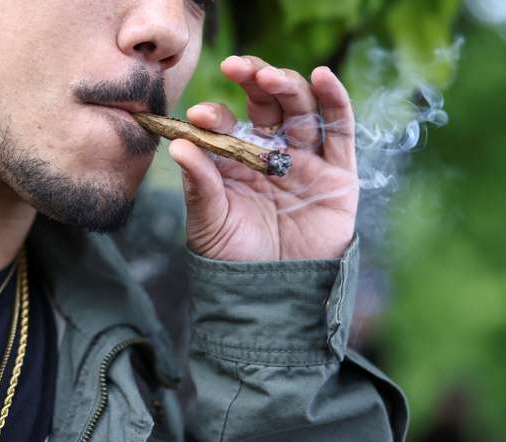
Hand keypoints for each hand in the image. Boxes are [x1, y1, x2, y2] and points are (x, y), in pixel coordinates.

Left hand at [170, 56, 358, 260]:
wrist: (272, 296)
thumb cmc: (234, 258)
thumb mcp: (210, 221)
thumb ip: (199, 184)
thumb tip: (179, 145)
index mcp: (235, 162)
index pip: (226, 126)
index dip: (215, 116)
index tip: (199, 117)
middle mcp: (271, 154)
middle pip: (266, 105)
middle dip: (253, 80)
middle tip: (235, 67)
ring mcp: (306, 161)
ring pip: (300, 111)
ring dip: (286, 87)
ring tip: (267, 78)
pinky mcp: (338, 175)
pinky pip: (340, 131)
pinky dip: (334, 101)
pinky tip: (321, 76)